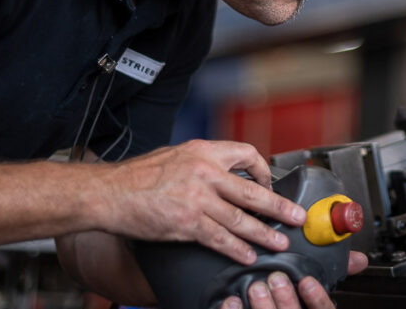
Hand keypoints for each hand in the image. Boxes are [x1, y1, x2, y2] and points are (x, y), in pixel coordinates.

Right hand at [101, 139, 307, 263]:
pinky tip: (248, 255)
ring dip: (264, 233)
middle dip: (279, 206)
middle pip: (253, 191)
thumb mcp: (175, 156)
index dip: (263, 170)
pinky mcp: (187, 223)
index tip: (269, 183)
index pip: (246, 154)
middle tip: (296, 216)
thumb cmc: (136, 176)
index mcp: (203, 151)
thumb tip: (223, 174)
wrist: (108, 193)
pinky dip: (237, 249)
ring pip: (241, 219)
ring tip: (279, 242)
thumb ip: (201, 163)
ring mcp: (197, 199)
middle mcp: (204, 172)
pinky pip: (220, 239)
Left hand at [220, 251, 367, 308]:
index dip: (317, 299)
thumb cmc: (297, 307)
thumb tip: (358, 259)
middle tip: (276, 278)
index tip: (307, 281)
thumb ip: (337, 277)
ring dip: (262, 306)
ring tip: (256, 286)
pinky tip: (231, 301)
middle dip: (285, 299)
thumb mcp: (318, 298)